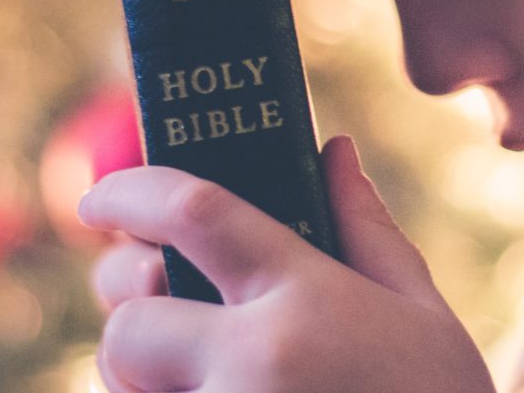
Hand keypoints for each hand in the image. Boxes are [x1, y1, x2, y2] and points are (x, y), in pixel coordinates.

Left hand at [79, 134, 495, 392]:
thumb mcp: (424, 319)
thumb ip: (369, 234)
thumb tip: (333, 153)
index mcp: (307, 301)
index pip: (193, 212)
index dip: (131, 193)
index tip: (100, 200)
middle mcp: (252, 365)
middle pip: (131, 319)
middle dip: (134, 311)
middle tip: (163, 309)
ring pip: (127, 387)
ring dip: (147, 372)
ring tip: (210, 370)